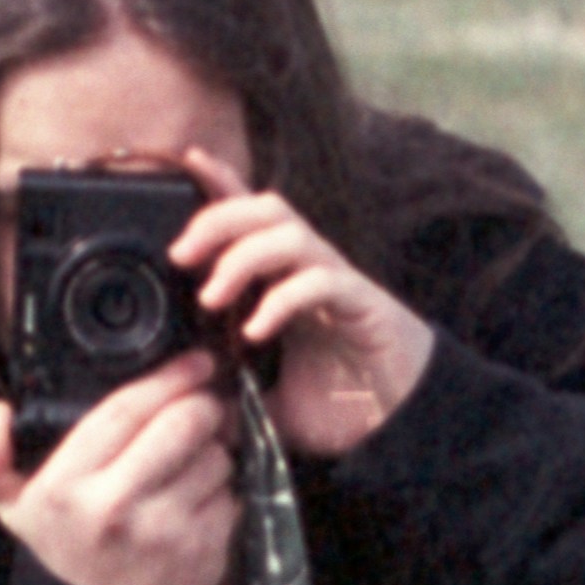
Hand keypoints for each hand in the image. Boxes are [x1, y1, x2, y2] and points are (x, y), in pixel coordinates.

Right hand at [0, 348, 236, 584]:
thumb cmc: (61, 554)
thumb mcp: (13, 509)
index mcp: (66, 486)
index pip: (127, 409)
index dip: (167, 376)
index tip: (193, 360)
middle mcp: (115, 506)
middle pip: (184, 423)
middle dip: (202, 404)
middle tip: (202, 403)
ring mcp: (164, 531)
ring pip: (216, 456)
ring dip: (214, 449)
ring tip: (192, 460)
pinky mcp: (203, 553)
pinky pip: (231, 496)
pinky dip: (222, 490)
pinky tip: (198, 499)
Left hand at [175, 147, 433, 460]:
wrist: (404, 425)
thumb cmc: (341, 404)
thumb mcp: (267, 403)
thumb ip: (229, 397)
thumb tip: (185, 407)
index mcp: (287, 279)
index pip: (252, 219)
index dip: (223, 182)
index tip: (187, 159)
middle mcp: (312, 270)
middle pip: (267, 208)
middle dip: (219, 220)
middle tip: (180, 257)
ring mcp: (340, 284)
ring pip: (290, 235)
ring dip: (243, 256)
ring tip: (212, 297)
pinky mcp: (364, 306)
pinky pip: (322, 281)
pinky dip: (283, 299)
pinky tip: (257, 330)